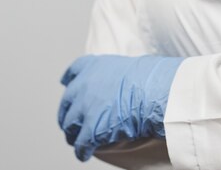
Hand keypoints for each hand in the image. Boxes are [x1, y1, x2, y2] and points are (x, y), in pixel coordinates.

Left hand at [58, 54, 183, 160]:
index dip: (70, 79)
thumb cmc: (151, 78)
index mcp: (94, 67)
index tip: (66, 82)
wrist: (154, 91)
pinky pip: (81, 144)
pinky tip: (84, 154)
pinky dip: (82, 151)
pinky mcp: (91, 129)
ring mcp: (85, 107)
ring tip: (76, 140)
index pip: (75, 71)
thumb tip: (125, 83)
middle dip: (68, 112)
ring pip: (70, 125)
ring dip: (73, 133)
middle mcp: (84, 85)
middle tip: (72, 120)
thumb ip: (117, 74)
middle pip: (67, 102)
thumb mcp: (130, 66)